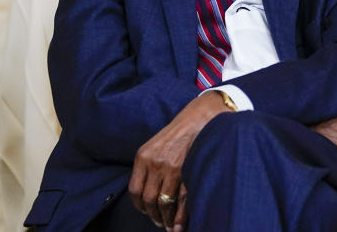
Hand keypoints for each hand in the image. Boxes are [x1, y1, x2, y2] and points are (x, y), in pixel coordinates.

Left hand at [128, 93, 228, 228]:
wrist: (201, 116)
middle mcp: (155, 162)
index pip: (135, 190)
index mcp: (143, 156)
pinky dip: (180, 215)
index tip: (147, 212)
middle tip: (159, 222)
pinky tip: (179, 223)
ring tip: (169, 225)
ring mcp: (172, 167)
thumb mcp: (156, 144)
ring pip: (164, 202)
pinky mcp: (188, 169)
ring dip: (166, 218)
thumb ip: (149, 164)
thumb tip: (148, 190)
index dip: (140, 206)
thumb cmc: (180, 132)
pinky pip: (181, 198)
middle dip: (154, 215)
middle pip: (149, 199)